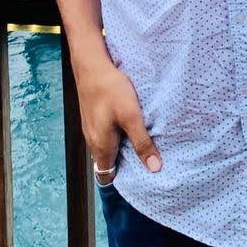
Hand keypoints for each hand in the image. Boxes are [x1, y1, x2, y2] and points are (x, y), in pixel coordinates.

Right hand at [73, 57, 160, 184]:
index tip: (141, 179)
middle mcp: (93, 141)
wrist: (91, 65)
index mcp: (101, 147)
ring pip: (108, 147)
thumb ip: (142, 143)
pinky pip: (107, 134)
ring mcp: (92, 128)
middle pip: (109, 163)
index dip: (122, 180)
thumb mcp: (131, 116)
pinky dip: (119, 134)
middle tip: (149, 160)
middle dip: (127, 164)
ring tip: (144, 143)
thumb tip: (154, 168)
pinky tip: (131, 125)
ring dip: (123, 147)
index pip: (107, 177)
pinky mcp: (94, 116)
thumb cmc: (110, 90)